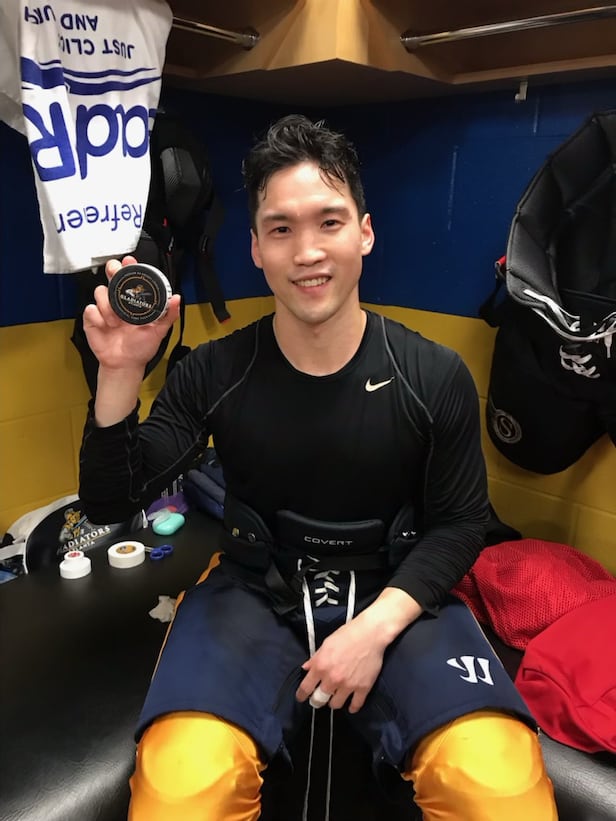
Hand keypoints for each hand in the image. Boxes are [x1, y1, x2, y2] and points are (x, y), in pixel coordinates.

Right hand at [82, 255, 180, 371]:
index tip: (130, 261)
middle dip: (113, 270)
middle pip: (112, 275)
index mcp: (134, 301)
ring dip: (108, 305)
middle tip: (116, 272)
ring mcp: (104, 308)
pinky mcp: (92, 318)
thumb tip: (177, 299)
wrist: (125, 364)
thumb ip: (169, 315)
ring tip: (116, 322)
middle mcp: (118, 301)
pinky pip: (90, 309)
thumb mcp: (159, 331)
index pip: (131, 278)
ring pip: (100, 291)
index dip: (129, 266)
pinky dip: (98, 317)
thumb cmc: (141, 347)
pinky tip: (106, 327)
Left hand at [296, 616, 386, 713]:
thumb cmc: (347, 635)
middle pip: (319, 700)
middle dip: (317, 700)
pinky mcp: (363, 688)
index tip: (301, 698)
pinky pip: (355, 705)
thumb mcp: (326, 644)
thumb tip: (306, 668)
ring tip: (335, 698)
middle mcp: (332, 678)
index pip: (306, 688)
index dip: (301, 695)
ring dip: (334, 702)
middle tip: (318, 699)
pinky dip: (352, 707)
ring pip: (336, 705)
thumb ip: (315, 658)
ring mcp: (348, 685)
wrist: (370, 634)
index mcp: (321, 666)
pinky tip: (351, 705)